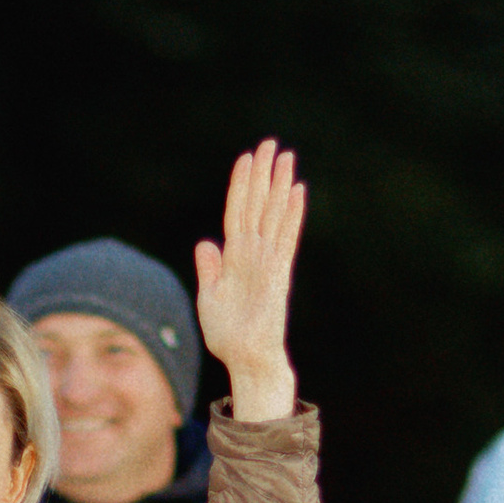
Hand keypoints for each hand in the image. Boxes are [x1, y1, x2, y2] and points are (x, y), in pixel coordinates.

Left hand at [191, 141, 302, 422]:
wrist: (246, 360)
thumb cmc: (228, 335)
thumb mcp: (210, 298)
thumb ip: (210, 270)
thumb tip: (206, 243)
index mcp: (234, 258)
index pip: (237, 212)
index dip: (241, 185)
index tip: (247, 158)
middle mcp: (254, 254)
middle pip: (258, 205)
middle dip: (264, 174)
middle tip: (272, 143)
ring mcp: (268, 261)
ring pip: (274, 214)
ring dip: (279, 185)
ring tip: (287, 156)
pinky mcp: (280, 273)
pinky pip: (286, 237)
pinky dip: (292, 214)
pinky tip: (297, 191)